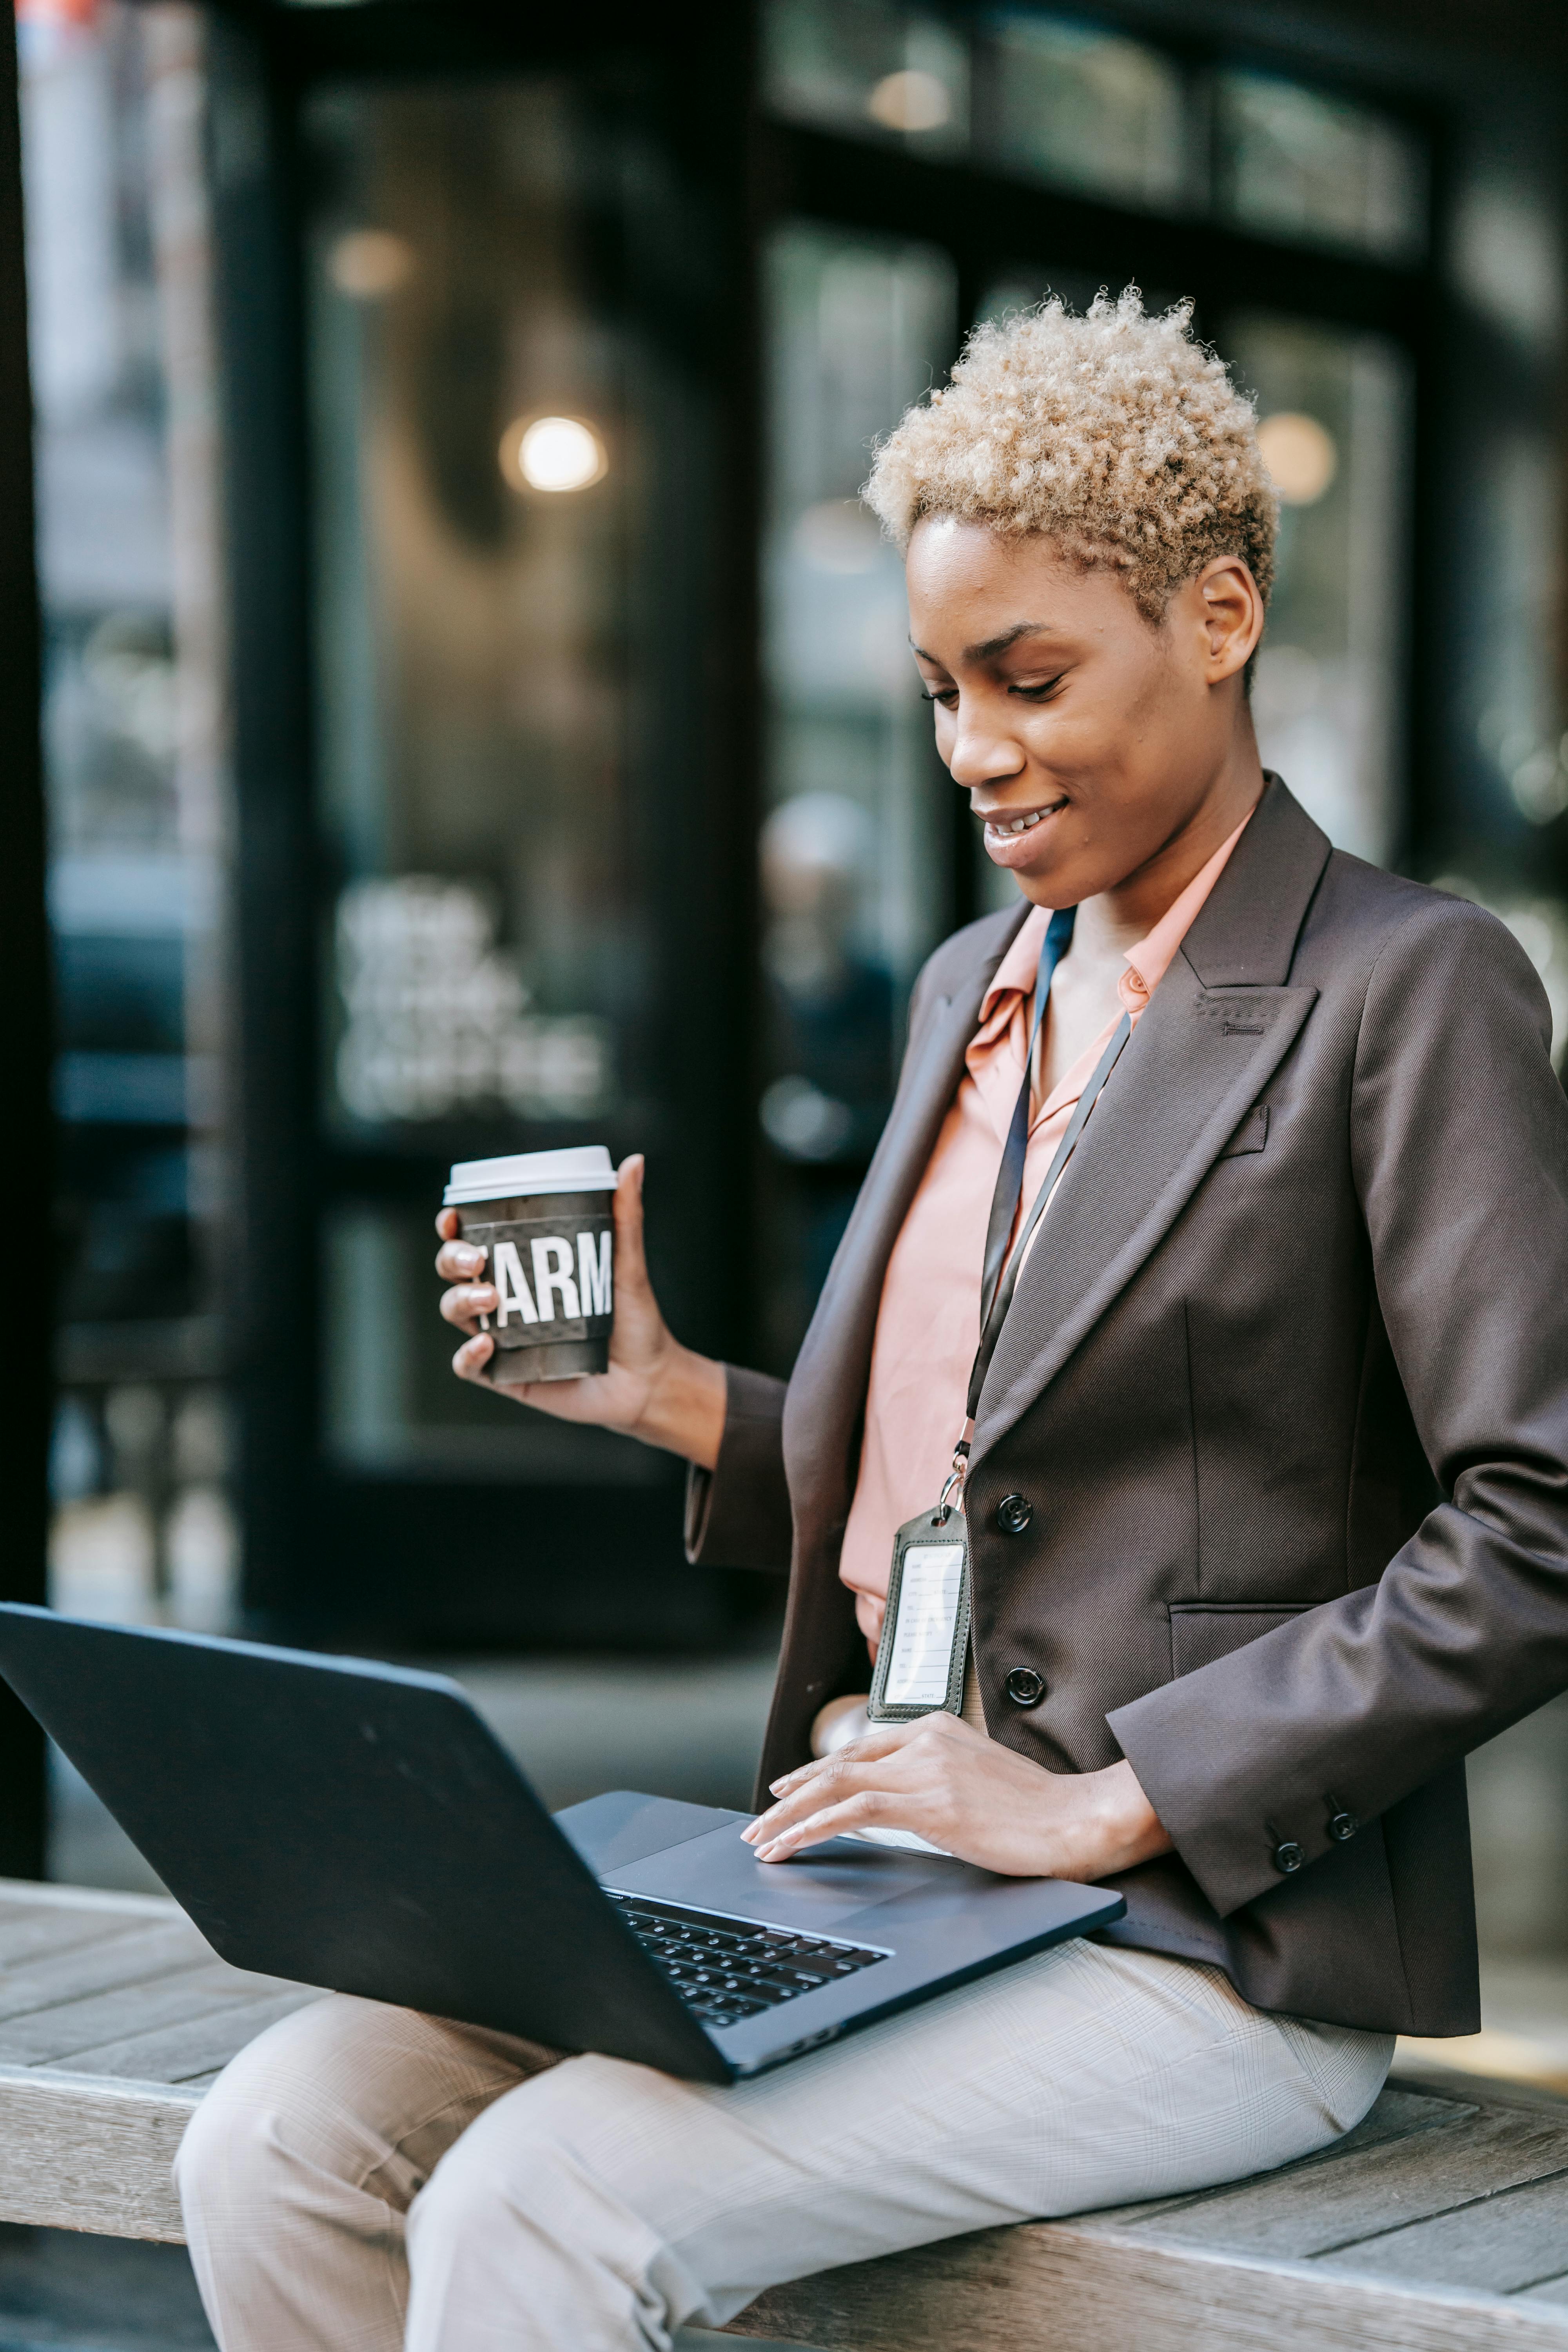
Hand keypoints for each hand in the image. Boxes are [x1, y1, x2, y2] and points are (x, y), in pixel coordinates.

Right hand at [434, 1153, 725, 1466]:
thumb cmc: (634, 1320)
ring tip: (489, 1297)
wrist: (647, 1380)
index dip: (453, 1226)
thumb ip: (625, 1217)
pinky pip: (468, 1366)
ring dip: (461, 1300)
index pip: (473, 1239)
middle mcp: (504, 1299)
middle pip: (454, 1271)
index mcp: (521, 1267)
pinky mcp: (505, 1374)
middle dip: (452, 1259)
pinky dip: (468, 1354)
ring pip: (455, 1311)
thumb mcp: (627, 1265)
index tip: (454, 1216)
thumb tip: (633, 1162)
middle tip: (477, 1259)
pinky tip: (486, 1343)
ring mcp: (501, 1337)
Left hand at [742, 1711, 1171, 1880]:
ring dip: (792, 1814)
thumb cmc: (1039, 1812)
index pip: (863, 1747)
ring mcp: (927, 1769)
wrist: (1080, 1819)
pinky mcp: (930, 1804)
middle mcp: (927, 1740)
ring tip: (763, 1840)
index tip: (790, 1791)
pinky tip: (793, 1845)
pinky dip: (814, 1828)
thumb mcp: (980, 1781)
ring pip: (837, 1784)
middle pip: (841, 1762)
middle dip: (794, 1794)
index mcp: (939, 1728)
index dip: (820, 1771)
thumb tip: (902, 1806)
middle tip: (761, 1822)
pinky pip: (854, 1812)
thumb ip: (938, 1780)